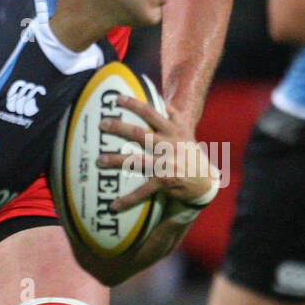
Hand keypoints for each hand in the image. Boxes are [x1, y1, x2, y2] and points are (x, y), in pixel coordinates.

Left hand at [98, 96, 220, 210]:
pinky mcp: (164, 181)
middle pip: (141, 133)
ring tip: (99, 160)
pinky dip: (128, 199)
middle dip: (120, 128)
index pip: (153, 113)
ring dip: (116, 160)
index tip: (118, 98)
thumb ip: (173, 117)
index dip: (135, 104)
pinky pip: (142, 191)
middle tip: (102, 124)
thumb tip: (160, 100)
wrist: (205, 180)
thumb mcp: (186, 133)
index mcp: (174, 130)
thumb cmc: (188, 153)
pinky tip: (113, 206)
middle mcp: (170, 144)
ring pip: (137, 160)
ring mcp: (167, 163)